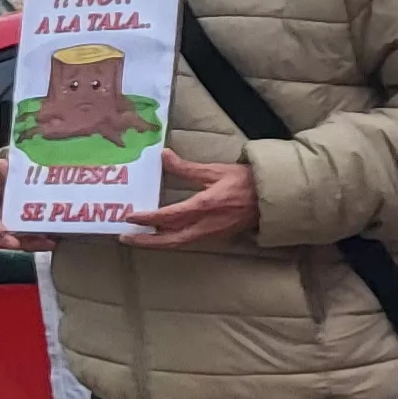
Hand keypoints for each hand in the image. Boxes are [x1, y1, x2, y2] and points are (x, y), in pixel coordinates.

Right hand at [0, 162, 41, 252]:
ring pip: (11, 240)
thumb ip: (3, 172)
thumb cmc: (4, 180)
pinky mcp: (15, 232)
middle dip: (11, 240)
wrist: (7, 185)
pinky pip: (22, 240)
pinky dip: (35, 243)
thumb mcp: (3, 174)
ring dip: (28, 244)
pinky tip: (50, 241)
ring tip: (47, 243)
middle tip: (23, 244)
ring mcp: (2, 226)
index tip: (3, 231)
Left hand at [125, 151, 259, 248]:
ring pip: (180, 243)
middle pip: (171, 240)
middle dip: (146, 241)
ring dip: (157, 243)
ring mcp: (213, 233)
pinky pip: (189, 241)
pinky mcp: (217, 235)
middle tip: (124, 238)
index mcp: (205, 206)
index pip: (170, 216)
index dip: (148, 218)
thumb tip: (163, 155)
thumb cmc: (245, 181)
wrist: (273, 197)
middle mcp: (207, 224)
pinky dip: (172, 240)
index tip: (129, 216)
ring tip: (138, 239)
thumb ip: (186, 167)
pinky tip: (161, 235)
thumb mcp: (214, 171)